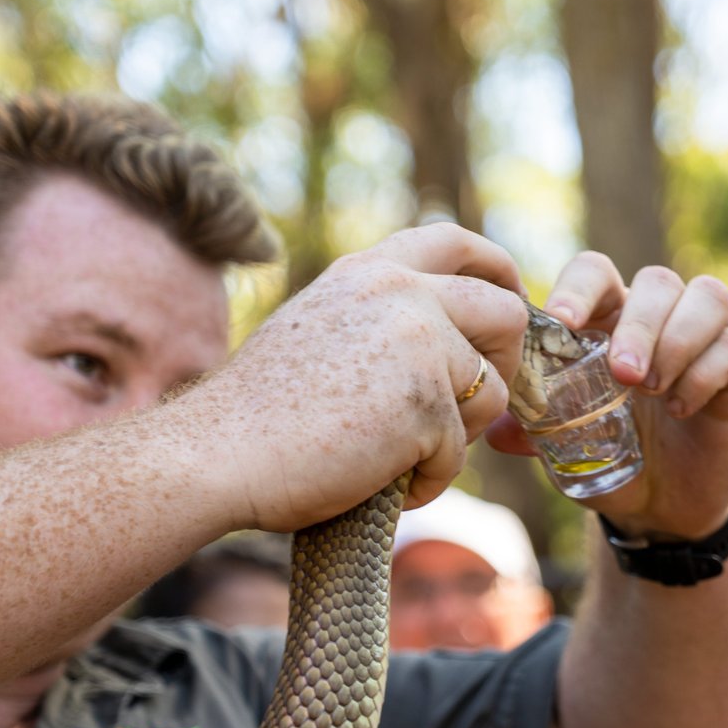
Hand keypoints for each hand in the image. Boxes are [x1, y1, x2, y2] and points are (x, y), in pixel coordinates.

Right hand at [201, 224, 530, 529]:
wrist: (215, 454)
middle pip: (508, 314)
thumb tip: (452, 341)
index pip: (459, 243)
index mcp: (371, 271)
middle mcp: (400, 292)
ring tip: (400, 458)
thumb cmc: (260, 411)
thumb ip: (383, 319)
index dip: (500, 273)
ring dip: (459, 436)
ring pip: (491, 392)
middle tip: (469, 409)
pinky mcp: (426, 403)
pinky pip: (461, 452)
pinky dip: (431, 479)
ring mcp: (418, 343)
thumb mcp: (323, 330)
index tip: (512, 304)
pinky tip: (385, 484)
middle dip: (503, 366)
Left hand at [489, 255, 727, 541]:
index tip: (563, 322)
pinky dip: (703, 375)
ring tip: (652, 388)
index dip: (580, 287)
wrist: (661, 508)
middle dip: (639, 324)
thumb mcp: (561, 448)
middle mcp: (657, 320)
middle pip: (657, 281)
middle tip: (622, 375)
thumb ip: (532, 431)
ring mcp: (701, 342)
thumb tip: (499, 433)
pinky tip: (681, 409)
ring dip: (677, 340)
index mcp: (606, 321)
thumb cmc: (608, 459)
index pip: (596, 273)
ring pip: (707, 297)